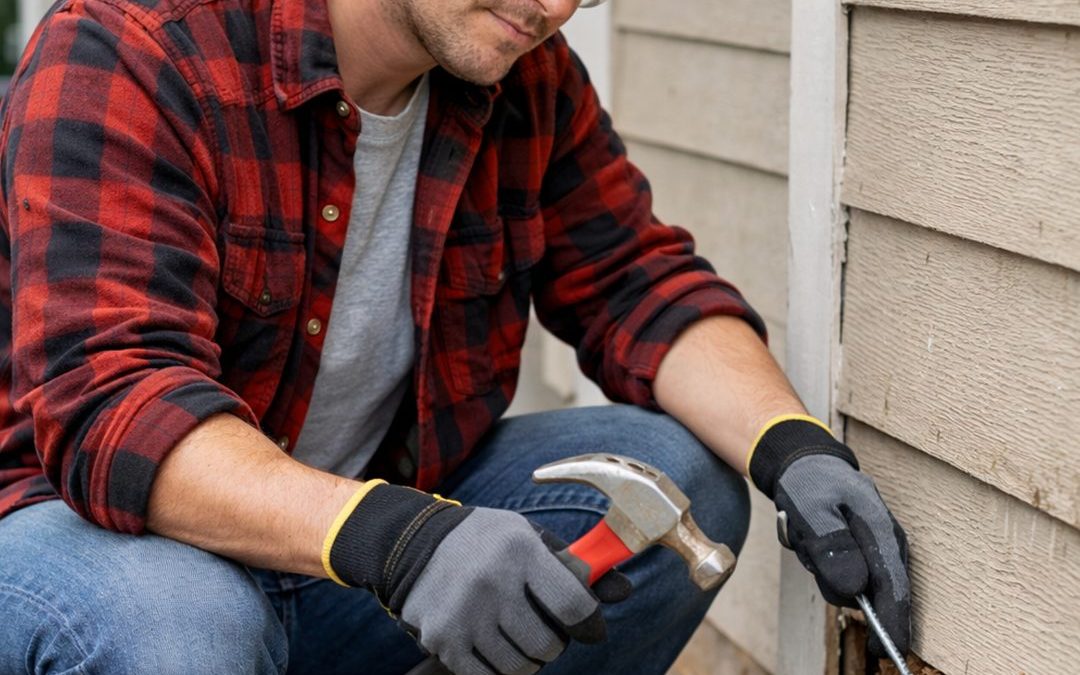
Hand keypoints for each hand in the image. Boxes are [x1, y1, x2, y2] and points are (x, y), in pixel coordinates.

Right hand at [322, 481, 629, 674]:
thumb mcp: (529, 539)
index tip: (588, 627)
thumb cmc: (484, 541)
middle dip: (553, 643)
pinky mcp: (444, 639)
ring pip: (520, 666)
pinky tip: (494, 647)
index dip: (589, 623)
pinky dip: (498, 669)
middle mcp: (493, 583)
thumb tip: (625, 590)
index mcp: (521, 552)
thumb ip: (575, 566)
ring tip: (515, 635)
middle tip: (542, 629)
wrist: (411, 541)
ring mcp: (465, 615)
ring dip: (526, 659)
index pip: (574, 606)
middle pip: (548, 644)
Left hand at [749, 417, 910, 657]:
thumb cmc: (809, 484)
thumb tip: (856, 590)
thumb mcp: (811, 510)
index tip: (884, 654)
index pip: (894, 589)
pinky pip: (842, 573)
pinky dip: (822, 562)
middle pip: (869, 592)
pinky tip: (812, 540)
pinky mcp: (863, 551)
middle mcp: (888, 543)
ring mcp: (877, 547)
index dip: (891, 625)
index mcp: (882, 532)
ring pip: (849, 584)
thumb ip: (832, 547)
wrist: (805, 462)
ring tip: (808, 535)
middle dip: (834, 581)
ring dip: (822, 568)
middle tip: (808, 546)